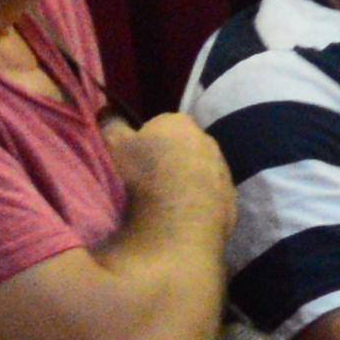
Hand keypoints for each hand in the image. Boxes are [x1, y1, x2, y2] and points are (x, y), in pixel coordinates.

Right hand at [106, 108, 230, 232]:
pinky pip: (210, 198)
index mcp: (180, 123)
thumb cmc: (144, 179)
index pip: (159, 124)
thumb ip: (111, 124)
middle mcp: (208, 141)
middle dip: (167, 159)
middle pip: (181, 147)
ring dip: (185, 182)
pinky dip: (198, 204)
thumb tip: (108, 110)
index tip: (132, 160)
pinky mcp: (231, 202)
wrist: (180, 229)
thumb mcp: (113, 146)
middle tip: (146, 181)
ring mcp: (223, 172)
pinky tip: (181, 219)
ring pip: (199, 172)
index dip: (144, 141)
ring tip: (163, 204)